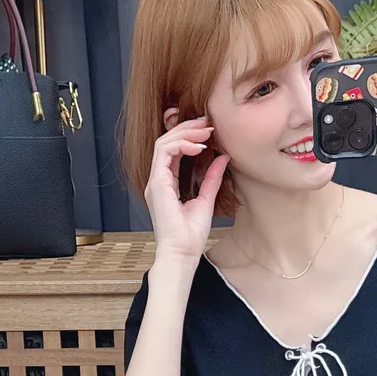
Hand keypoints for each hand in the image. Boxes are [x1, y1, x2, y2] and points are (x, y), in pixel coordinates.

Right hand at [144, 117, 229, 262]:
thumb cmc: (190, 235)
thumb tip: (222, 157)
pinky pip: (164, 152)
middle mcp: (157, 180)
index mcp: (165, 184)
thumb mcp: (206, 199)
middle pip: (166, 142)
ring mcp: (154, 181)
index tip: (209, 131)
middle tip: (207, 123)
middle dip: (186, 128)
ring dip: (184, 133)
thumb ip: (212, 178)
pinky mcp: (156, 184)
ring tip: (205, 131)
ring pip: (163, 143)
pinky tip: (199, 147)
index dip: (189, 136)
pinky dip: (181, 144)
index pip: (172, 150)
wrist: (182, 253)